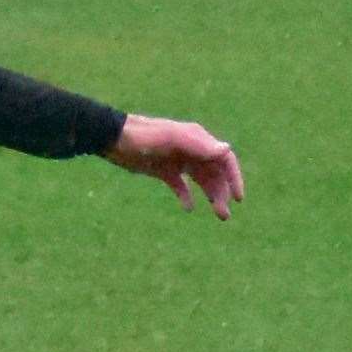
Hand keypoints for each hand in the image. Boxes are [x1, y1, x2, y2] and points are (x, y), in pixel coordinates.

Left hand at [104, 113, 244, 219]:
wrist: (114, 139)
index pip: (224, 158)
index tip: (238, 197)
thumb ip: (198, 145)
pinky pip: (180, 186)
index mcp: (197, 140)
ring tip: (218, 214)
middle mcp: (191, 150)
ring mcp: (177, 161)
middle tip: (223, 215)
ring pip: (201, 181)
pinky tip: (188, 208)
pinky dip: (186, 196)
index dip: (234, 177)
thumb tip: (226, 149)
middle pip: (214, 173)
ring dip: (210, 196)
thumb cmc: (143, 136)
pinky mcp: (163, 171)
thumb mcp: (171, 139)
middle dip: (222, 193)